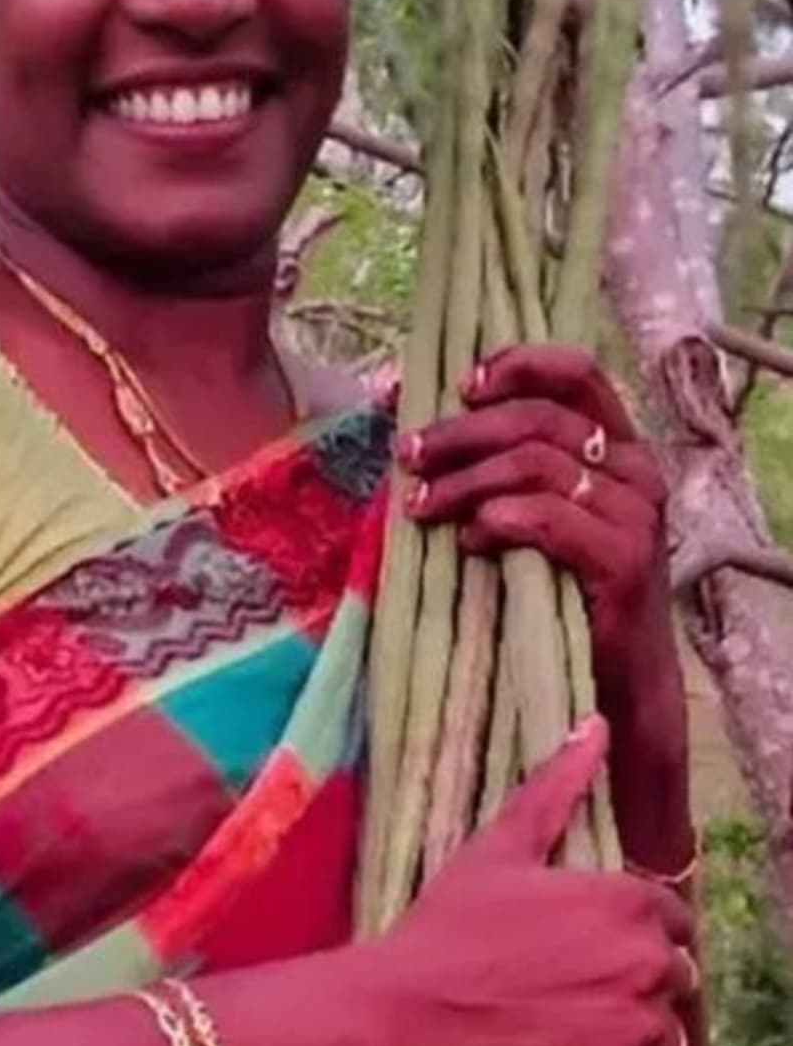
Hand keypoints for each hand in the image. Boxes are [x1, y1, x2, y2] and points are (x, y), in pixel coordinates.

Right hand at [354, 719, 696, 1045]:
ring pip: (663, 1029)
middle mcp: (645, 962)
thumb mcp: (500, 848)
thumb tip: (596, 726)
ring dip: (629, 1026)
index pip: (669, 915)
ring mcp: (636, 1027)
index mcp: (624, 901)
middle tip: (573, 977)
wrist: (409, 1015)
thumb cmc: (450, 925)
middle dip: (634, 974)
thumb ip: (556, 786)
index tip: (588, 936)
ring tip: (570, 1018)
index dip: (630, 925)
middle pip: (672, 972)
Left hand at [397, 345, 672, 702]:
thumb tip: (425, 427)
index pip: (577, 374)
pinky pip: (548, 518)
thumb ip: (507, 464)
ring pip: (536, 464)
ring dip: (465, 481)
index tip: (462, 387)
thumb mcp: (539, 514)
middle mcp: (636, 469)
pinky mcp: (625, 560)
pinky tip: (470, 540)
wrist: (618, 678)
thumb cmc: (565, 587)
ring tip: (423, 506)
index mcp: (619, 445)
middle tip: (409, 456)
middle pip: (538, 419)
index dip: (518, 367)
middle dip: (461, 434)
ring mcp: (636, 514)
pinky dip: (497, 521)